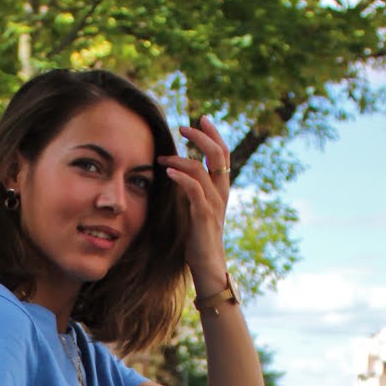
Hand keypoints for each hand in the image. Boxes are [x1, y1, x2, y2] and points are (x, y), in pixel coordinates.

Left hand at [160, 114, 231, 286]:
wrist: (207, 265)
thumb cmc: (197, 239)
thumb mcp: (193, 208)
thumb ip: (189, 189)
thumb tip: (175, 170)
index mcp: (220, 189)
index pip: (222, 154)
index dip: (213, 134)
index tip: (201, 119)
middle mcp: (221, 192)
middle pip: (218, 154)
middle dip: (201, 136)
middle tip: (184, 126)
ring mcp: (214, 203)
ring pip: (202, 169)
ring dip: (181, 159)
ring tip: (162, 158)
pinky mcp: (203, 216)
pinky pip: (194, 190)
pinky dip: (181, 177)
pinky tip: (168, 172)